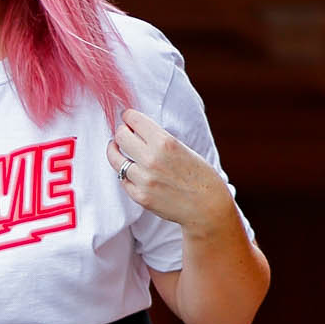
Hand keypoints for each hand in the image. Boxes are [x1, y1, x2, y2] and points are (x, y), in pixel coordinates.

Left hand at [107, 108, 232, 236]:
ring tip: (118, 150)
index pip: (133, 119)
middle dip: (122, 132)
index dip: (129, 117)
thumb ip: (159, 139)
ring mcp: (143, 179)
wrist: (208, 207)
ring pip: (116, 159)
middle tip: (124, 133)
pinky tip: (130, 170)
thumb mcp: (182, 147)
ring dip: (117, 153)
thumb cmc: (200, 176)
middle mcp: (151, 159)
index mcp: (165, 142)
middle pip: (120, 136)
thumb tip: (136, 129)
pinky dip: (125, 173)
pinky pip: (123, 180)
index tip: (128, 118)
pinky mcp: (140, 196)